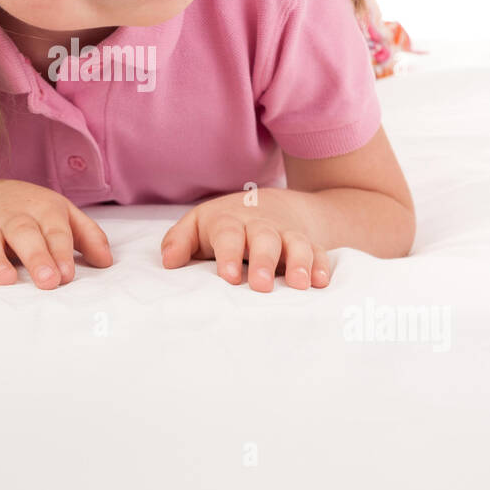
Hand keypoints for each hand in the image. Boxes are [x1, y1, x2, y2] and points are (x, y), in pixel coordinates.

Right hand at [0, 179, 112, 288]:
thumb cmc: (33, 211)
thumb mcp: (64, 214)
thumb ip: (88, 236)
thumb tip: (106, 262)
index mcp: (42, 209)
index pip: (54, 230)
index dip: (61, 251)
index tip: (67, 275)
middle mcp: (13, 216)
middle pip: (24, 234)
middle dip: (36, 257)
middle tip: (47, 281)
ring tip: (6, 280)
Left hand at [160, 189, 330, 292]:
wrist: (272, 205)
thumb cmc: (226, 224)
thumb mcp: (199, 225)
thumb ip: (180, 241)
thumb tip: (168, 261)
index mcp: (230, 221)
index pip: (228, 233)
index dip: (229, 253)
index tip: (229, 276)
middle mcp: (260, 226)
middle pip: (264, 238)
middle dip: (264, 260)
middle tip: (260, 285)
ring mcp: (287, 234)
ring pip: (296, 243)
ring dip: (298, 262)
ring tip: (299, 285)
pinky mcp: (309, 244)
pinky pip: (319, 251)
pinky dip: (322, 265)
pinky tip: (321, 282)